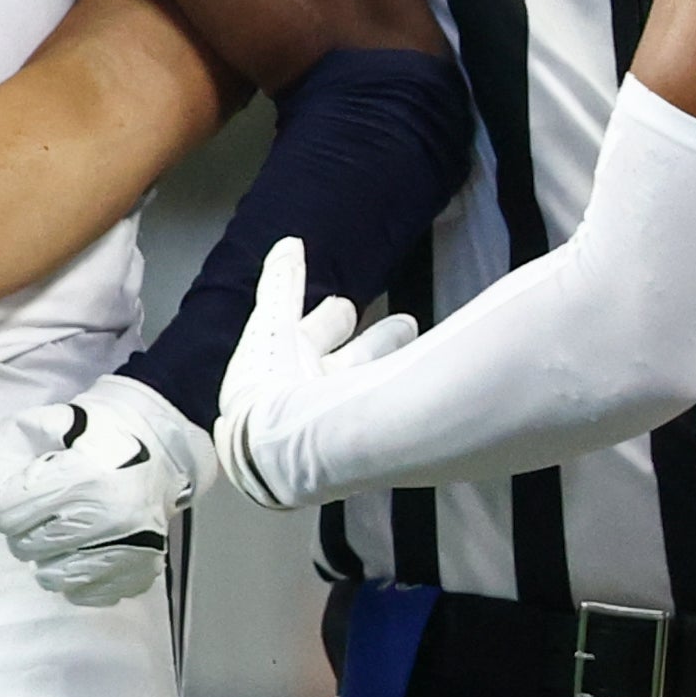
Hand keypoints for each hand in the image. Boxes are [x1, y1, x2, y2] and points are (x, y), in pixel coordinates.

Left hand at [0, 375, 215, 606]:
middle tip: (52, 498)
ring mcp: (132, 548)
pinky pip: (84, 594)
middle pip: (26, 547)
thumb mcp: (19, 439)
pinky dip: (77, 571)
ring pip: (52, 576)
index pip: (6, 514)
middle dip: (27, 524)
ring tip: (69, 520)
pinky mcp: (140, 572)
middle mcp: (113, 517)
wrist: (150, 439)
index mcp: (83, 477)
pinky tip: (88, 541)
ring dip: (49, 551)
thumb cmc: (76, 435)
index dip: (8, 496)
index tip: (31, 478)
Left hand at [213, 237, 417, 509]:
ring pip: (364, 385)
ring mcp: (327, 426)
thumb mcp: (274, 324)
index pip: (305, 341)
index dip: (327, 322)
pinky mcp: (352, 448)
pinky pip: (381, 411)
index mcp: (276, 372)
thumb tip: (289, 243)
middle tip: (404, 323)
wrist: (284, 454)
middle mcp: (301, 400)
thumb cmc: (272, 385)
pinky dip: (400, 387)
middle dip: (372, 342)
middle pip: (342, 365)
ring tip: (416, 334)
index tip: (347, 307)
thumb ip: (282, 283)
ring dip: (389, 356)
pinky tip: (423, 383)